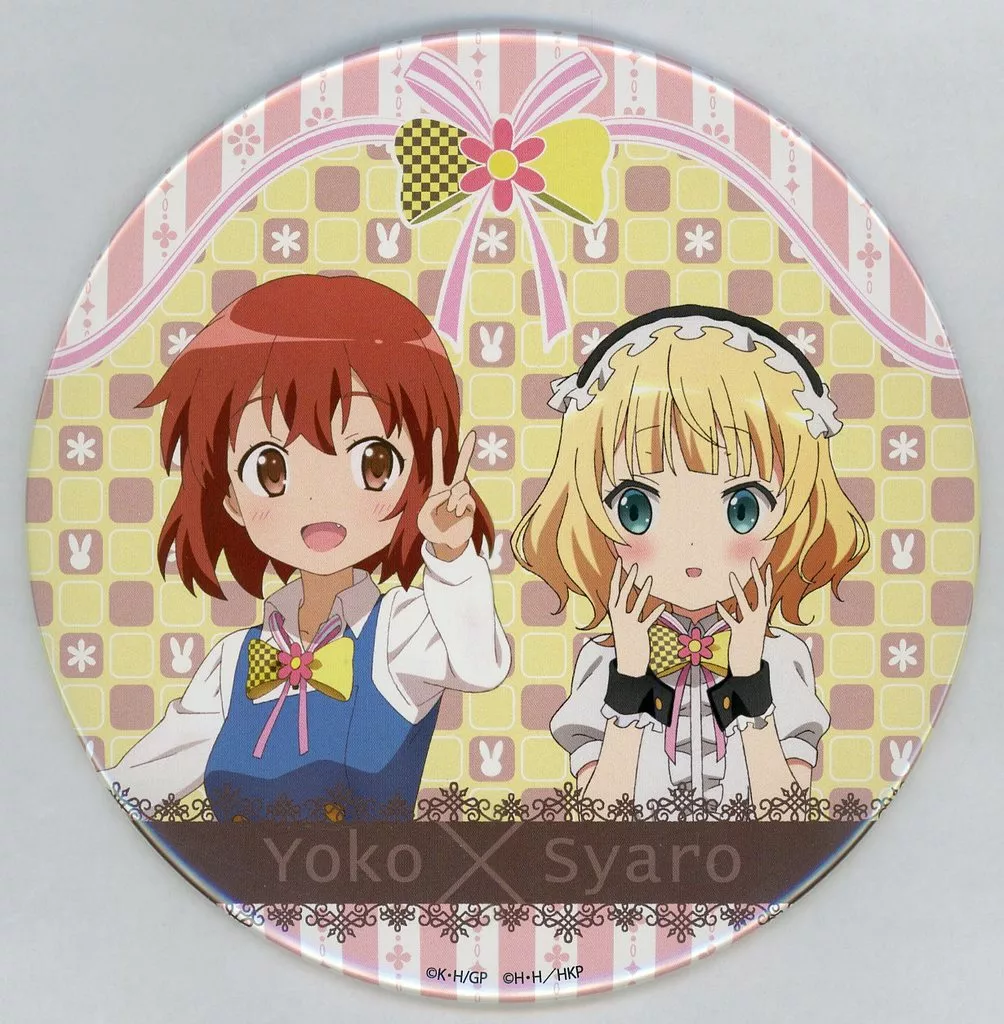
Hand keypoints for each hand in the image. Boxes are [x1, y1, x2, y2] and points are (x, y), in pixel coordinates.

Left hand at [417, 428, 476, 559]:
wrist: (446, 544)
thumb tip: (450, 494)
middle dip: (467, 451)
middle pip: (460, 467)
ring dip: (454, 498)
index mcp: (438, 489)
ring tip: (451, 511)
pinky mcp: (470, 506)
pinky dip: (459, 508)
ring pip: (462, 486)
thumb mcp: (423, 517)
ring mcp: (462, 498)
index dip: (437, 449)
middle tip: (474, 434)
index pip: (438, 465)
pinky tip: (456, 515)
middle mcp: (452, 490)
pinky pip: (466, 500)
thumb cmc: (431, 530)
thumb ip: (433, 502)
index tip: (437, 431)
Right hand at [608, 558, 665, 676]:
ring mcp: (630, 624)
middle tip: (634, 565)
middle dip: (629, 579)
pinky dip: (655, 613)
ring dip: (643, 591)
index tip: (619, 560)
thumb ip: (624, 608)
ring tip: (649, 579)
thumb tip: (627, 593)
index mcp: (613, 612)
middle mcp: (619, 616)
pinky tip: (662, 606)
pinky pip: (648, 620)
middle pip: (624, 594)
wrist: (628, 663)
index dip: (616, 574)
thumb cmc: (626, 640)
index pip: (614, 589)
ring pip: (637, 604)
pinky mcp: (640, 632)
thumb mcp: (622, 623)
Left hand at [716, 557, 772, 676]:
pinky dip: (724, 612)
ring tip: (731, 575)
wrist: (749, 666)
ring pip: (743, 603)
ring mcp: (749, 625)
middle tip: (753, 561)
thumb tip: (739, 607)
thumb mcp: (752, 629)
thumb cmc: (749, 646)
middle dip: (756, 576)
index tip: (765, 565)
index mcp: (763, 616)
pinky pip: (731, 620)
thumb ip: (748, 617)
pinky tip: (717, 603)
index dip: (767, 579)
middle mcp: (759, 618)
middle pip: (760, 592)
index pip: (767, 593)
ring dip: (737, 589)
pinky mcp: (738, 633)